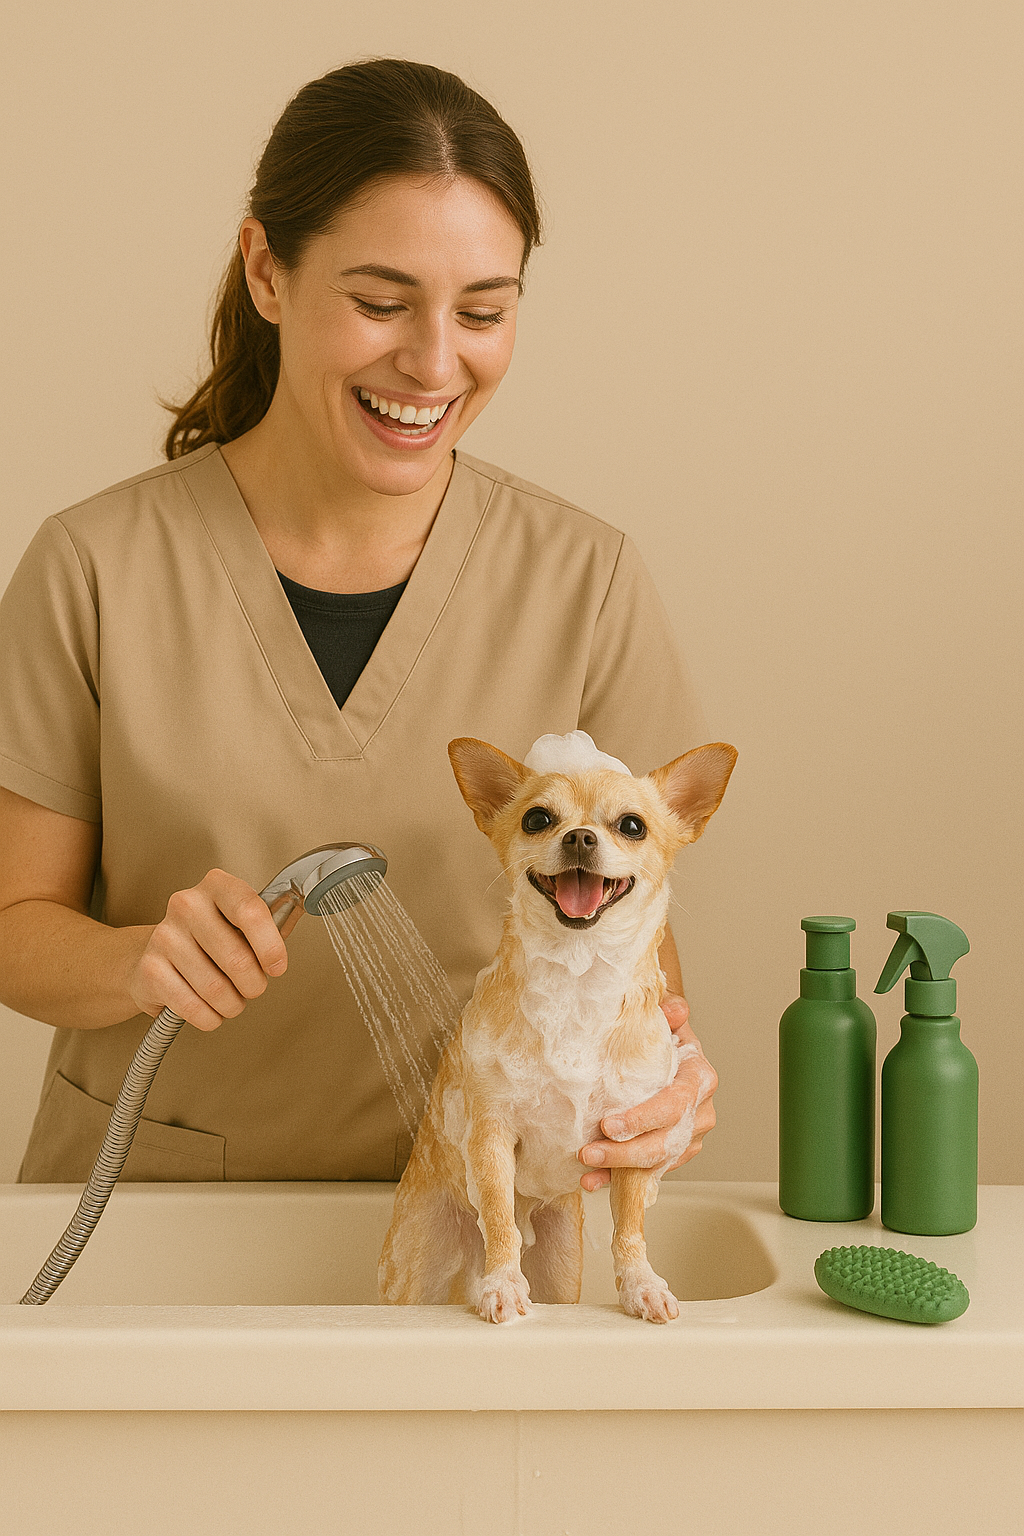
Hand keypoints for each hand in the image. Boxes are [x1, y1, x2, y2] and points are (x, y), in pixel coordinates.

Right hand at [127, 868, 293, 1030]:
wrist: (155, 956)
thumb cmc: (210, 939)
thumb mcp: (240, 922)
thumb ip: (272, 920)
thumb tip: (300, 910)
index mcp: (217, 886)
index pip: (250, 910)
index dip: (270, 945)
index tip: (278, 967)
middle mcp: (187, 905)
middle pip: (238, 959)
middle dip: (254, 985)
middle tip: (252, 987)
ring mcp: (164, 936)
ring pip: (217, 989)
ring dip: (232, 1005)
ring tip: (230, 999)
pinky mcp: (149, 969)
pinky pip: (193, 1007)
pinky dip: (209, 1017)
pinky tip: (210, 1010)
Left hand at [577, 992, 717, 1190]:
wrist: (671, 1055)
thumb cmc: (665, 1038)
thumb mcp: (667, 1022)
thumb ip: (670, 1014)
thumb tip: (674, 1009)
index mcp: (699, 1079)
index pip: (675, 1104)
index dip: (643, 1118)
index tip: (609, 1124)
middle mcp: (700, 1113)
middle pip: (665, 1141)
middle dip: (626, 1152)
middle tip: (590, 1151)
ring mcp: (689, 1138)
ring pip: (657, 1162)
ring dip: (619, 1170)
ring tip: (586, 1171)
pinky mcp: (675, 1155)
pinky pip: (649, 1172)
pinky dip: (619, 1180)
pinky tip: (593, 1182)